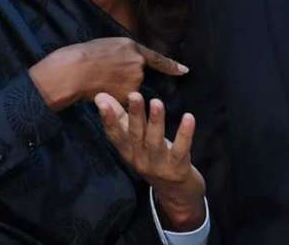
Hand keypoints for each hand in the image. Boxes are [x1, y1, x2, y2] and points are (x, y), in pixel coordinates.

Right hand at [28, 37, 187, 111]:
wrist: (75, 70)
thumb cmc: (87, 55)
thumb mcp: (110, 44)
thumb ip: (126, 52)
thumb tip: (132, 59)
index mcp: (133, 48)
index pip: (157, 59)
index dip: (171, 65)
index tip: (185, 71)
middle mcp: (138, 65)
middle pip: (137, 75)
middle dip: (125, 76)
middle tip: (105, 71)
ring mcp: (133, 81)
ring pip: (130, 88)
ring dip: (119, 87)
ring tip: (100, 80)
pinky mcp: (126, 96)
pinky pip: (123, 99)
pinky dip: (115, 97)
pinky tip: (101, 90)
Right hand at [95, 91, 205, 230]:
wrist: (176, 193)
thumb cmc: (154, 158)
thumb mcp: (135, 141)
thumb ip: (120, 118)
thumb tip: (100, 96)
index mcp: (128, 152)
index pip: (115, 135)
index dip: (108, 119)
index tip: (102, 102)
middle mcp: (140, 160)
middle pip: (135, 135)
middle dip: (134, 114)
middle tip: (134, 95)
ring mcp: (159, 166)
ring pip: (155, 142)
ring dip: (156, 122)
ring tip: (157, 102)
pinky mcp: (178, 168)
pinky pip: (181, 149)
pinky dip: (184, 133)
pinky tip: (188, 117)